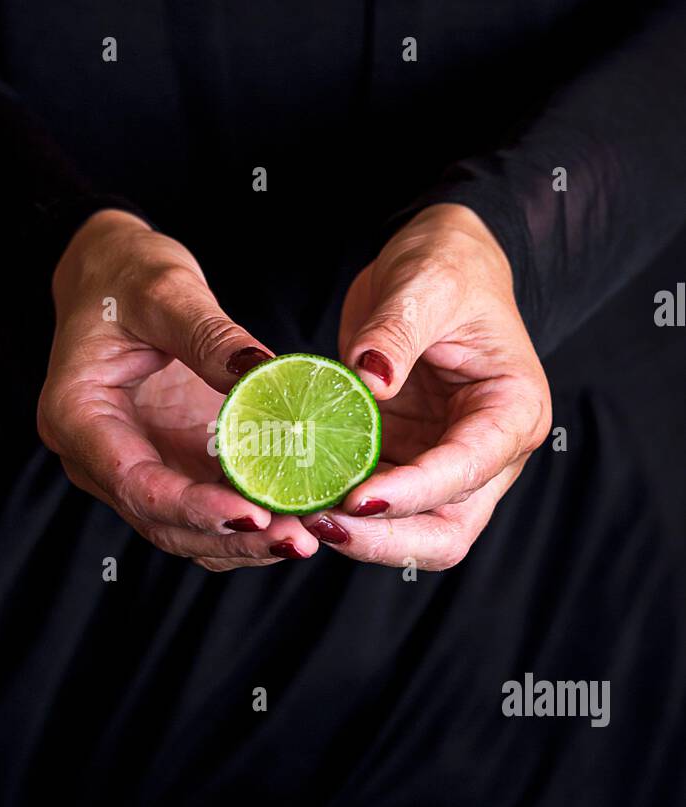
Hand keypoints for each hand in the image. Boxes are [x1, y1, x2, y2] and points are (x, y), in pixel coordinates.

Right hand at [37, 210, 320, 568]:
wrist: (109, 274)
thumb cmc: (122, 275)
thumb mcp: (165, 291)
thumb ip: (209, 335)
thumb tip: (261, 373)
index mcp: (76, 415)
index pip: (133, 482)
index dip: (193, 507)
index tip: (253, 513)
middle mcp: (97, 455)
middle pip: (160, 521)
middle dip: (229, 537)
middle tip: (296, 538)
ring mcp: (132, 465)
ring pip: (183, 530)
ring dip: (242, 542)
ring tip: (303, 537)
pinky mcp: (166, 464)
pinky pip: (203, 509)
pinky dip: (245, 520)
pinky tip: (294, 518)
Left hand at [302, 204, 551, 568]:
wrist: (435, 266)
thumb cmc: (448, 267)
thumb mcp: (427, 283)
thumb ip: (398, 331)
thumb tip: (371, 377)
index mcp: (513, 412)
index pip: (467, 470)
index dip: (413, 493)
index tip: (358, 499)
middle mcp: (488, 454)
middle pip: (448, 532)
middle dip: (387, 540)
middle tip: (322, 525)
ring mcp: (443, 465)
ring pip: (411, 534)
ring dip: (357, 536)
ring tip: (298, 514)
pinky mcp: (403, 463)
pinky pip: (373, 507)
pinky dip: (338, 511)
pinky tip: (294, 497)